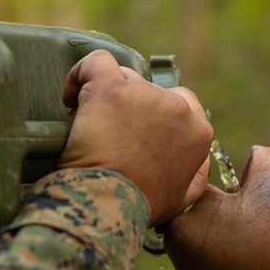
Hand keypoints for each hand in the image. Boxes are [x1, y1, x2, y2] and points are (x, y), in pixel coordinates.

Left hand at [60, 50, 212, 226]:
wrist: (106, 207)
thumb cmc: (140, 206)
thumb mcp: (184, 197)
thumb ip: (197, 171)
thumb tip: (198, 157)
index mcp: (198, 131)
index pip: (181, 104)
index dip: (153, 115)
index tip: (133, 133)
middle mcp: (177, 108)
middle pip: (148, 89)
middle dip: (129, 107)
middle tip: (107, 135)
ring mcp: (144, 94)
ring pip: (122, 78)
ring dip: (105, 97)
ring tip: (88, 126)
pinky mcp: (111, 87)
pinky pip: (96, 62)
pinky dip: (81, 73)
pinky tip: (71, 97)